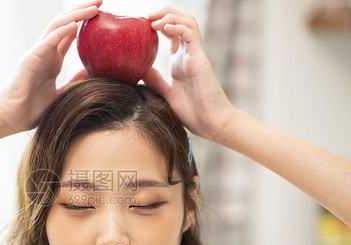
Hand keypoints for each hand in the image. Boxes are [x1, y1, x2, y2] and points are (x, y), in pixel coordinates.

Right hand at [0, 1, 101, 134]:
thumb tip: (91, 74)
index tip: (101, 14)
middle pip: (65, 24)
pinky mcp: (30, 59)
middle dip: (82, 11)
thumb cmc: (31, 110)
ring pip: (57, 27)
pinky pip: (48, 42)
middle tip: (100, 1)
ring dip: (76, 15)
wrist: (11, 119)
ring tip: (94, 7)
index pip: (69, 34)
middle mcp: (45, 53)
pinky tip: (76, 24)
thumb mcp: (61, 94)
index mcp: (51, 60)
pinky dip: (62, 32)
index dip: (83, 22)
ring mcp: (37, 54)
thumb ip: (74, 82)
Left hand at [143, 7, 235, 141]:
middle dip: (164, 14)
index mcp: (180, 61)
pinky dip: (177, 26)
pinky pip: (190, 34)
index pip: (171, 33)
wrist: (211, 124)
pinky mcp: (200, 59)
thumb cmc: (193, 113)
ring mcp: (196, 55)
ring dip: (170, 16)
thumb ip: (155, 81)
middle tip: (146, 16)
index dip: (158, 24)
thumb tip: (139, 70)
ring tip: (153, 19)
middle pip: (180, 22)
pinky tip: (164, 27)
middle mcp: (188, 55)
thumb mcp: (166, 94)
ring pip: (187, 23)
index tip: (141, 25)